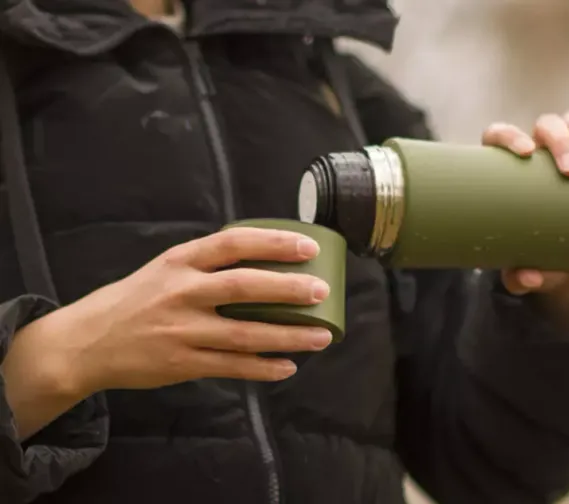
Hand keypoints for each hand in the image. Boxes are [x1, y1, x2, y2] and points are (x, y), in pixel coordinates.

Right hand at [5, 227, 333, 399]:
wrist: (87, 342)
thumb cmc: (137, 300)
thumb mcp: (166, 268)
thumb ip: (208, 264)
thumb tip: (266, 259)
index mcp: (180, 261)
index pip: (234, 243)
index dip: (274, 243)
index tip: (308, 247)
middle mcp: (181, 292)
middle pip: (244, 287)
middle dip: (289, 289)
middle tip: (322, 291)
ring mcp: (182, 330)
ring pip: (245, 334)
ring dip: (288, 336)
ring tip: (322, 337)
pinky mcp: (182, 363)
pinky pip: (232, 367)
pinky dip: (263, 368)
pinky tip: (288, 367)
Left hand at [480, 112, 568, 311]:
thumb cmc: (538, 259)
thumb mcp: (526, 274)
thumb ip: (519, 279)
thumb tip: (526, 277)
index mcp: (510, 171)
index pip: (499, 135)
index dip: (508, 136)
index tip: (524, 153)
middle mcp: (540, 153)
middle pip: (545, 126)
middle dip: (560, 141)